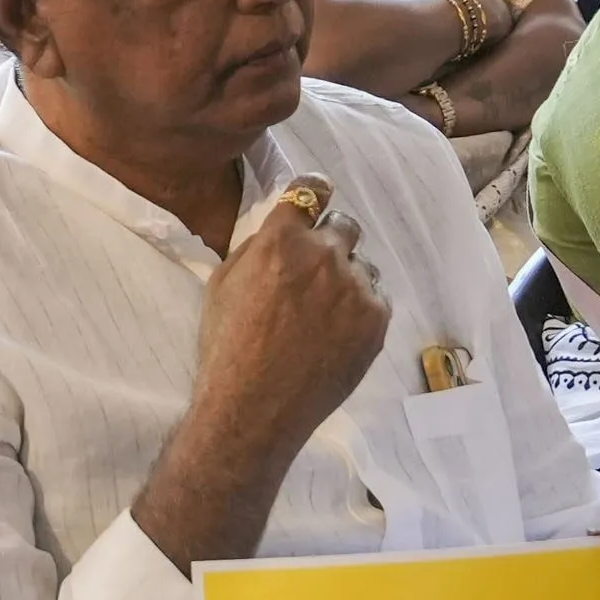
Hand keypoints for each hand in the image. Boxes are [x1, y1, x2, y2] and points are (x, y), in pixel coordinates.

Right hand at [189, 178, 391, 475]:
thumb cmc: (227, 348)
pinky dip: (360, 311)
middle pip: (344, 225)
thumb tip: (280, 231)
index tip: (315, 202)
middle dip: (330, 243)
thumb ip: (256, 248)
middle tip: (314, 273)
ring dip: (347, 280)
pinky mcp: (376, 320)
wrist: (254, 408)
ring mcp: (356, 288)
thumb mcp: (222, 284)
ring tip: (324, 315)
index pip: (311, 190)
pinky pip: (376, 299)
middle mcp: (323, 255)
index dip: (313, 194)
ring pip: (363, 266)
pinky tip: (336, 335)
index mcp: (281, 240)